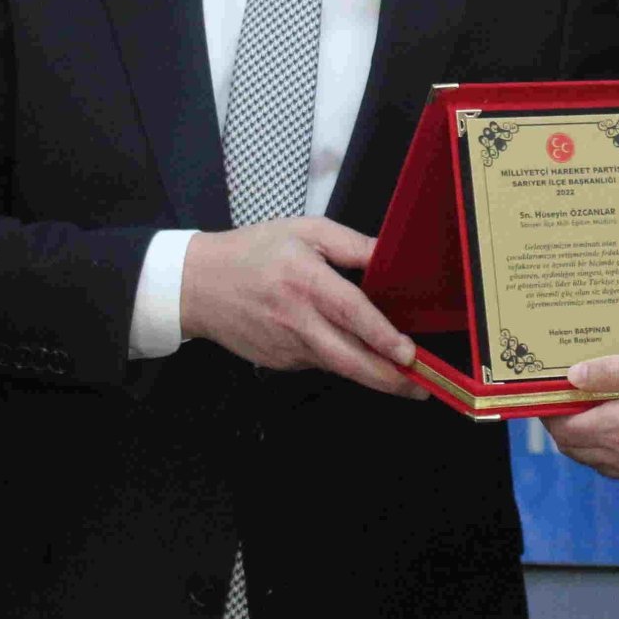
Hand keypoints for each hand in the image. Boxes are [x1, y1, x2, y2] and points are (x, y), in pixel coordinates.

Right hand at [179, 218, 426, 397]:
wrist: (197, 285)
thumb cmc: (252, 253)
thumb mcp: (305, 231)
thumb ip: (352, 244)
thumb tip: (390, 256)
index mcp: (305, 281)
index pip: (351, 313)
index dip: (383, 337)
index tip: (409, 353)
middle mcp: (297, 320)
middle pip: (350, 360)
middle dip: (390, 380)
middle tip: (421, 388)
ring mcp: (287, 347)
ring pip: (338, 366)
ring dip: (371, 373)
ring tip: (401, 374)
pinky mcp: (280, 362)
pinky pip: (320, 362)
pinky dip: (340, 359)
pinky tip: (350, 349)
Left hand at [545, 348, 618, 490]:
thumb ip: (615, 371)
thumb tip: (573, 376)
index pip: (565, 430)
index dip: (550, 412)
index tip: (548, 391)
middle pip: (578, 450)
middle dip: (566, 425)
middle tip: (569, 396)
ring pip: (600, 462)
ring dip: (590, 438)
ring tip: (598, 405)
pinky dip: (615, 449)